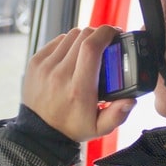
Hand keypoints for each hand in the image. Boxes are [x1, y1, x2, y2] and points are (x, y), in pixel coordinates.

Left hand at [22, 26, 136, 141]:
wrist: (39, 132)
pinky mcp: (35, 62)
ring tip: (90, 50)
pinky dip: (69, 43)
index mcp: (78, 89)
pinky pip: (58, 41)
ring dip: (84, 38)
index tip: (115, 33)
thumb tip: (130, 99)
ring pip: (71, 35)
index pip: (91, 48)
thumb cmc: (70, 127)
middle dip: (99, 34)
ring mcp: (45, 66)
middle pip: (83, 36)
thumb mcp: (99, 128)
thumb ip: (117, 114)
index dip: (106, 33)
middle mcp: (60, 74)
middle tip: (107, 42)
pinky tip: (74, 54)